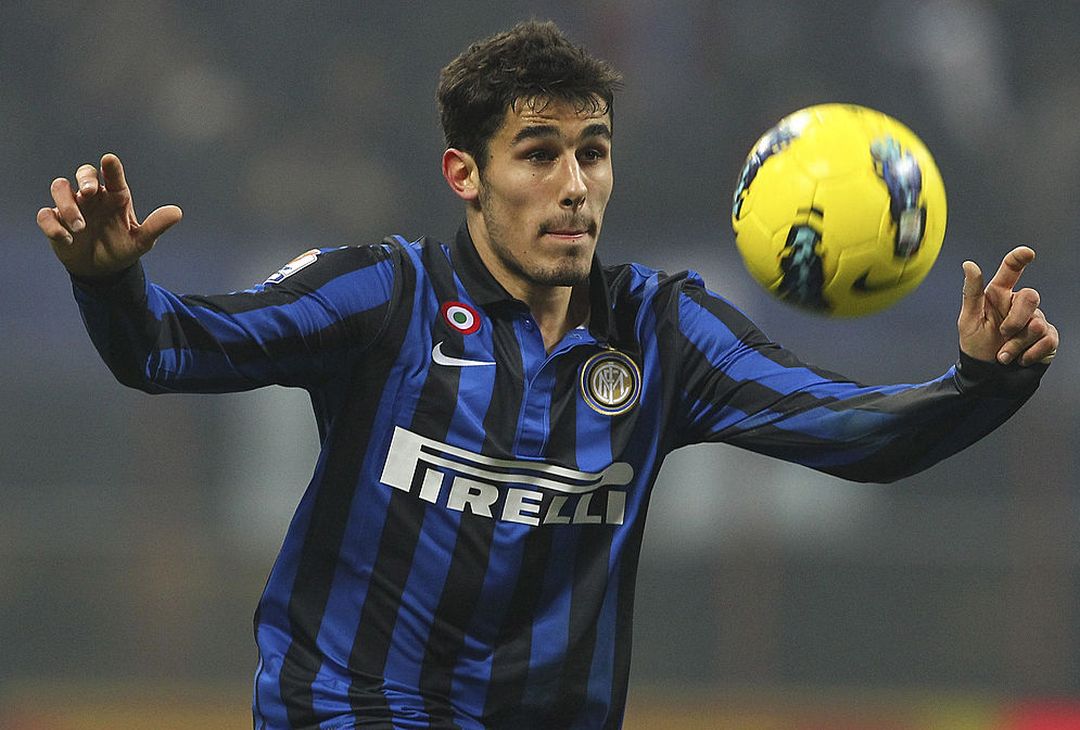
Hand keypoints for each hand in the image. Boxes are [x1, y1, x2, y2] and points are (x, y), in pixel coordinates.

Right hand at [37, 153, 181, 278]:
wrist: (102, 270)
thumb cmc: (122, 248)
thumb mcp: (142, 241)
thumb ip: (156, 226)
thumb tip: (177, 212)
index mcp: (115, 197)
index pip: (113, 177)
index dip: (111, 168)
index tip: (109, 160)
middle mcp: (93, 197)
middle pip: (84, 174)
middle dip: (86, 178)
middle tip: (89, 192)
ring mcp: (73, 207)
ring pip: (60, 188)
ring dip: (68, 205)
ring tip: (80, 227)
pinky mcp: (56, 221)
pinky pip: (45, 215)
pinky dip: (53, 225)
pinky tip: (66, 238)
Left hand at [958, 246, 1058, 365]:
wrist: (988, 375)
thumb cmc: (976, 345)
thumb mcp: (968, 320)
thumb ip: (971, 292)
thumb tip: (969, 264)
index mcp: (998, 294)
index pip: (1011, 270)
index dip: (1019, 258)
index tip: (1027, 253)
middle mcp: (1019, 304)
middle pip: (1031, 297)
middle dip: (1014, 321)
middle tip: (1001, 334)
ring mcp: (1036, 319)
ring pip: (1036, 324)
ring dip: (1016, 345)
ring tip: (1003, 354)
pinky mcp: (1048, 337)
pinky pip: (1047, 341)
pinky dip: (1029, 354)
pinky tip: (1019, 359)